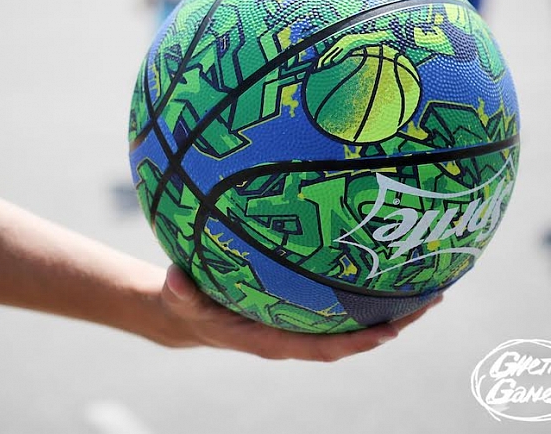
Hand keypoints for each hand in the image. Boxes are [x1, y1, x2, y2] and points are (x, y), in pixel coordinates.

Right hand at [160, 264, 441, 361]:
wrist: (189, 312)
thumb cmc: (188, 304)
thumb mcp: (180, 297)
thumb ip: (181, 291)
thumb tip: (174, 278)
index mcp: (271, 339)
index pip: (322, 348)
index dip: (356, 343)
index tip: (390, 330)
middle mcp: (293, 333)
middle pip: (352, 336)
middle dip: (394, 322)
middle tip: (433, 296)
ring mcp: (298, 321)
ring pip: (351, 319)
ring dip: (390, 306)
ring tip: (428, 280)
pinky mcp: (296, 307)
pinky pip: (336, 301)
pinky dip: (362, 288)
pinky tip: (380, 258)